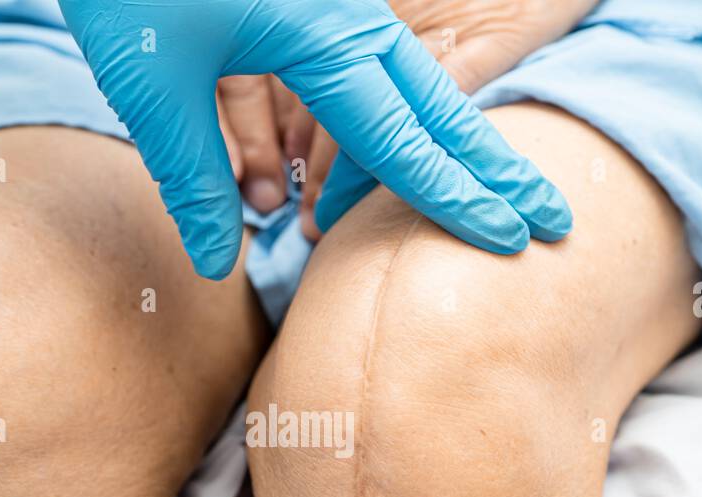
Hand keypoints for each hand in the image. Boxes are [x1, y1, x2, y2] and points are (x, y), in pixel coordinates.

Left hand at [58, 0, 571, 278]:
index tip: (507, 236)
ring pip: (395, 90)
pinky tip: (279, 178)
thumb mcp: (150, 85)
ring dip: (432, 148)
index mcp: (323, 35)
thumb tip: (222, 265)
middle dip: (491, 166)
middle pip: (434, 107)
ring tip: (483, 194)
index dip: (452, 195)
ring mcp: (326, 7)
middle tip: (551, 216)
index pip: (401, 138)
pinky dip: (327, 127)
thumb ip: (193, 177)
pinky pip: (333, 76)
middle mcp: (343, 20)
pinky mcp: (298, 7)